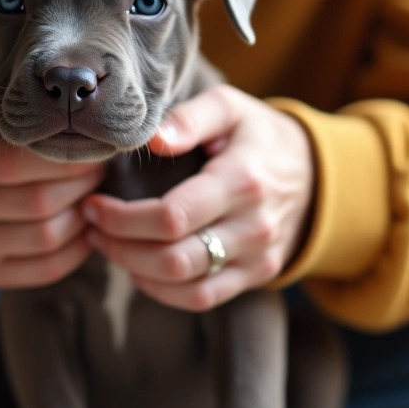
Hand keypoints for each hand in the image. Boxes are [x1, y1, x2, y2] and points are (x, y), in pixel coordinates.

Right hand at [0, 88, 103, 287]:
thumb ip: (21, 101)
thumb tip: (75, 93)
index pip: (10, 164)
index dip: (63, 160)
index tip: (95, 149)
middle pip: (34, 203)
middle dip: (80, 185)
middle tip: (101, 169)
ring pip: (44, 238)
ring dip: (83, 215)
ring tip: (94, 193)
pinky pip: (44, 270)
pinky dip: (77, 249)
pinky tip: (86, 225)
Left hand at [81, 85, 314, 310]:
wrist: (317, 175)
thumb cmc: (259, 137)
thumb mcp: (230, 108)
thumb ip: (189, 118)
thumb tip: (154, 141)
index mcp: (242, 181)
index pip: (171, 216)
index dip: (121, 217)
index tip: (93, 203)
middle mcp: (253, 227)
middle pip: (172, 259)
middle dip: (120, 246)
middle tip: (92, 224)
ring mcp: (257, 258)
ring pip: (185, 287)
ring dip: (134, 270)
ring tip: (107, 244)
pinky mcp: (256, 277)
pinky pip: (202, 299)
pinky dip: (162, 291)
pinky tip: (138, 267)